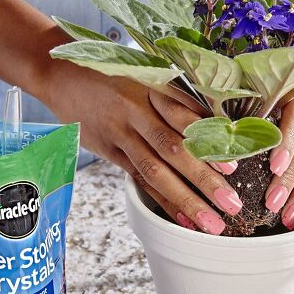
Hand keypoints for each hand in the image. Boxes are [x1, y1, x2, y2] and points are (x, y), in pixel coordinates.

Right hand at [42, 60, 240, 234]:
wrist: (61, 75)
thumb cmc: (111, 71)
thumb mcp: (145, 71)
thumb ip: (176, 95)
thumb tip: (217, 121)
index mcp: (150, 87)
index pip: (183, 116)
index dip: (208, 142)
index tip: (232, 165)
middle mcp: (135, 111)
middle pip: (173, 149)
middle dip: (204, 180)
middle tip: (231, 204)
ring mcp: (120, 134)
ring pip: (155, 171)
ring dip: (185, 200)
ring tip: (210, 222)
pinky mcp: (109, 151)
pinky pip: (138, 179)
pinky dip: (161, 200)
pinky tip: (181, 218)